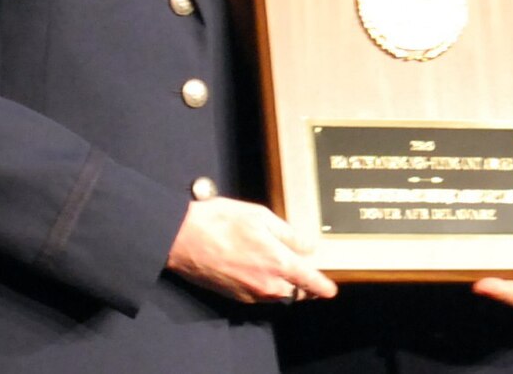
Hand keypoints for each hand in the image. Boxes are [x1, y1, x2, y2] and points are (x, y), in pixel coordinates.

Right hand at [166, 196, 338, 304]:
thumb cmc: (218, 221)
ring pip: (277, 295)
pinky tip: (252, 266)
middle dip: (301, 283)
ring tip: (272, 262)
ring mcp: (250, 294)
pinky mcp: (235, 297)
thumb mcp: (259, 216)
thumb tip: (307, 245)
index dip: (323, 286)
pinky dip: (262, 285)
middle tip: (298, 266)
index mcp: (278, 263)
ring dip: (281, 283)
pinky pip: (258, 295)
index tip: (330, 289)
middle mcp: (267, 284)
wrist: (182, 238)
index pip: (311, 282)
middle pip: (296, 293)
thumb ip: (287, 233)